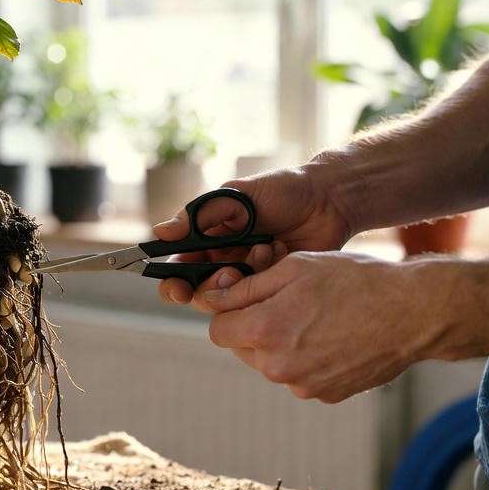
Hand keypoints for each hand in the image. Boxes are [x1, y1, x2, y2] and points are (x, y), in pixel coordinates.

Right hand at [155, 162, 354, 307]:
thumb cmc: (280, 190)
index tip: (178, 288)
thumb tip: (159, 232)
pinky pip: (260, 296)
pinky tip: (280, 251)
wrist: (329, 199)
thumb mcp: (236, 196)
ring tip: (264, 249)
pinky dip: (267, 274)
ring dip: (243, 277)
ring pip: (230, 299)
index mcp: (207, 240)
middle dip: (210, 288)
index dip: (172, 283)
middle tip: (229, 274)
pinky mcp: (274, 287)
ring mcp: (250, 276)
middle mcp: (224, 261)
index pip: (178, 268)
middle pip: (200, 292)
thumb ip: (198, 217)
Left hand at [201, 250, 440, 402]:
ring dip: (279, 342)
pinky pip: (298, 375)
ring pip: (270, 362)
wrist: (412, 313)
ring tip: (314, 317)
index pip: (218, 331)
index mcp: (265, 331)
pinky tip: (331, 336)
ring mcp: (303, 385)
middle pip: (242, 348)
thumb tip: (210, 298)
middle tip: (285, 302)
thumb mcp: (294, 268)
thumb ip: (246, 287)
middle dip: (253, 326)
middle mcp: (279, 367)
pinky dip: (305, 358)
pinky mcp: (325, 394)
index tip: (246, 297)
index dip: (228, 311)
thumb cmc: (353, 280)